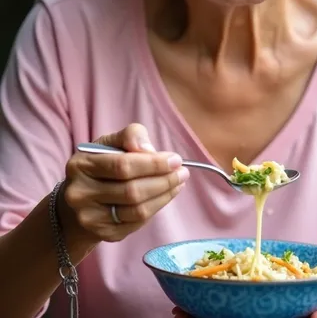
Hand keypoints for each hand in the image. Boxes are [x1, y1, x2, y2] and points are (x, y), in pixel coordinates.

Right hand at [59, 123, 188, 242]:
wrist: (78, 203)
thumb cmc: (100, 166)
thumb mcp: (109, 143)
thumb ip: (130, 136)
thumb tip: (150, 150)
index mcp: (80, 166)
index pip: (122, 166)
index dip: (153, 164)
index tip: (175, 159)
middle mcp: (80, 194)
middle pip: (132, 191)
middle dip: (163, 180)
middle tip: (183, 172)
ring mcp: (90, 218)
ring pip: (137, 210)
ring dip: (164, 195)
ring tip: (178, 183)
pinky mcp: (104, 234)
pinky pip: (137, 223)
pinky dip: (156, 208)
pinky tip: (165, 196)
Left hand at [171, 248, 316, 317]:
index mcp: (314, 311)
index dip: (298, 317)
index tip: (291, 317)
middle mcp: (290, 315)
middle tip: (205, 317)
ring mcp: (271, 311)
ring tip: (181, 312)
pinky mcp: (256, 304)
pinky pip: (231, 308)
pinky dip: (208, 308)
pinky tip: (183, 303)